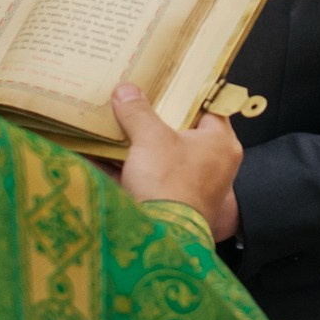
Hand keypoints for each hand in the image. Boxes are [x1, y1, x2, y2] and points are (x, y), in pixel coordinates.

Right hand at [110, 83, 241, 235]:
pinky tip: (100, 154)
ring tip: (115, 120)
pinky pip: (146, 178)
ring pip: (161, 155)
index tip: (168, 79)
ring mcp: (191, 185)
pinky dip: (126, 168)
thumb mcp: (151, 138)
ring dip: (138, 143)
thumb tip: (125, 90)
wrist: (160, 240)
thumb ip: (138, 112)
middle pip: (182, 131)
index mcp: (220, 142)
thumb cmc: (169, 183)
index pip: (211, 107)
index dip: (189, 92)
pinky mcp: (170, 203)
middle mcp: (212, 164)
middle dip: (156, 117)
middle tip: (136, 97)